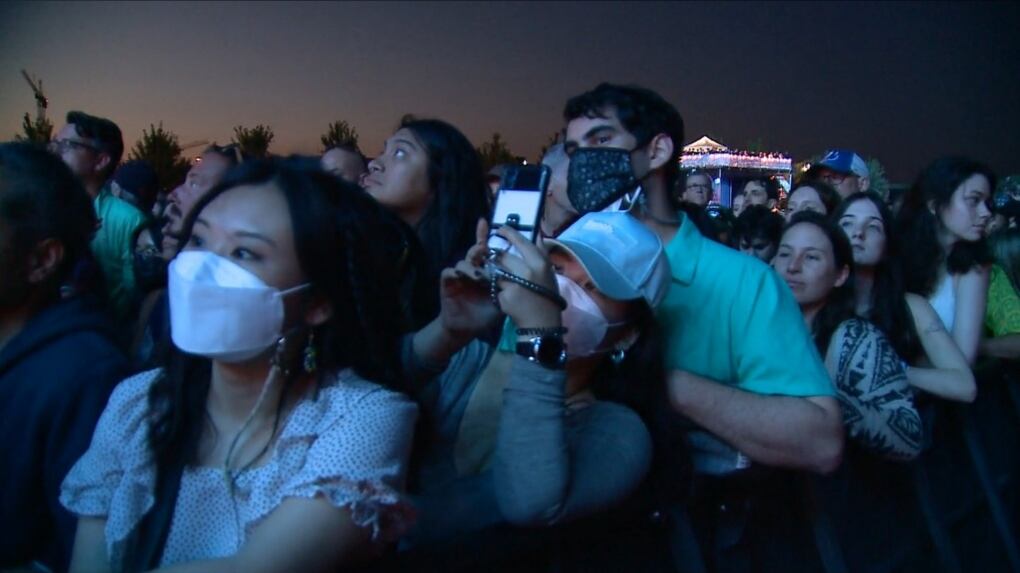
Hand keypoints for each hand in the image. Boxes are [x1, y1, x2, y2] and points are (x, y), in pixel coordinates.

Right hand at [436, 219, 500, 338]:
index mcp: (486, 270)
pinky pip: (448, 273)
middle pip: (474, 251)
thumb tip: (529, 271)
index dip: (484, 235)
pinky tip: (460, 276)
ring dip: (471, 265)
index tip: (486, 222)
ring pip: (463, 261)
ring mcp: (459, 276)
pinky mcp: (448, 284)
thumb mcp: (504, 299)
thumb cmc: (486, 313)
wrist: (467, 329)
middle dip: (479, 246)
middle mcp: (472, 269)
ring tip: (478, 275)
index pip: (486, 249)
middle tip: (484, 248)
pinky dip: (454, 273)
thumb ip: (512, 284)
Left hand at [488, 225, 561, 329]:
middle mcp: (527, 272)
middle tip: (501, 261)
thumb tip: (537, 233)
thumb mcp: (549, 273)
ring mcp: (513, 284)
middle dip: (500, 258)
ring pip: (497, 272)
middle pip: (504, 256)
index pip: (521, 242)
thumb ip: (541, 252)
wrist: (541, 324)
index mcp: (540, 264)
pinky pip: (496, 287)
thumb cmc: (547, 296)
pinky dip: (500, 290)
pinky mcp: (503, 297)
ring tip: (508, 283)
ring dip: (499, 275)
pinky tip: (509, 297)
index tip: (500, 228)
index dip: (509, 233)